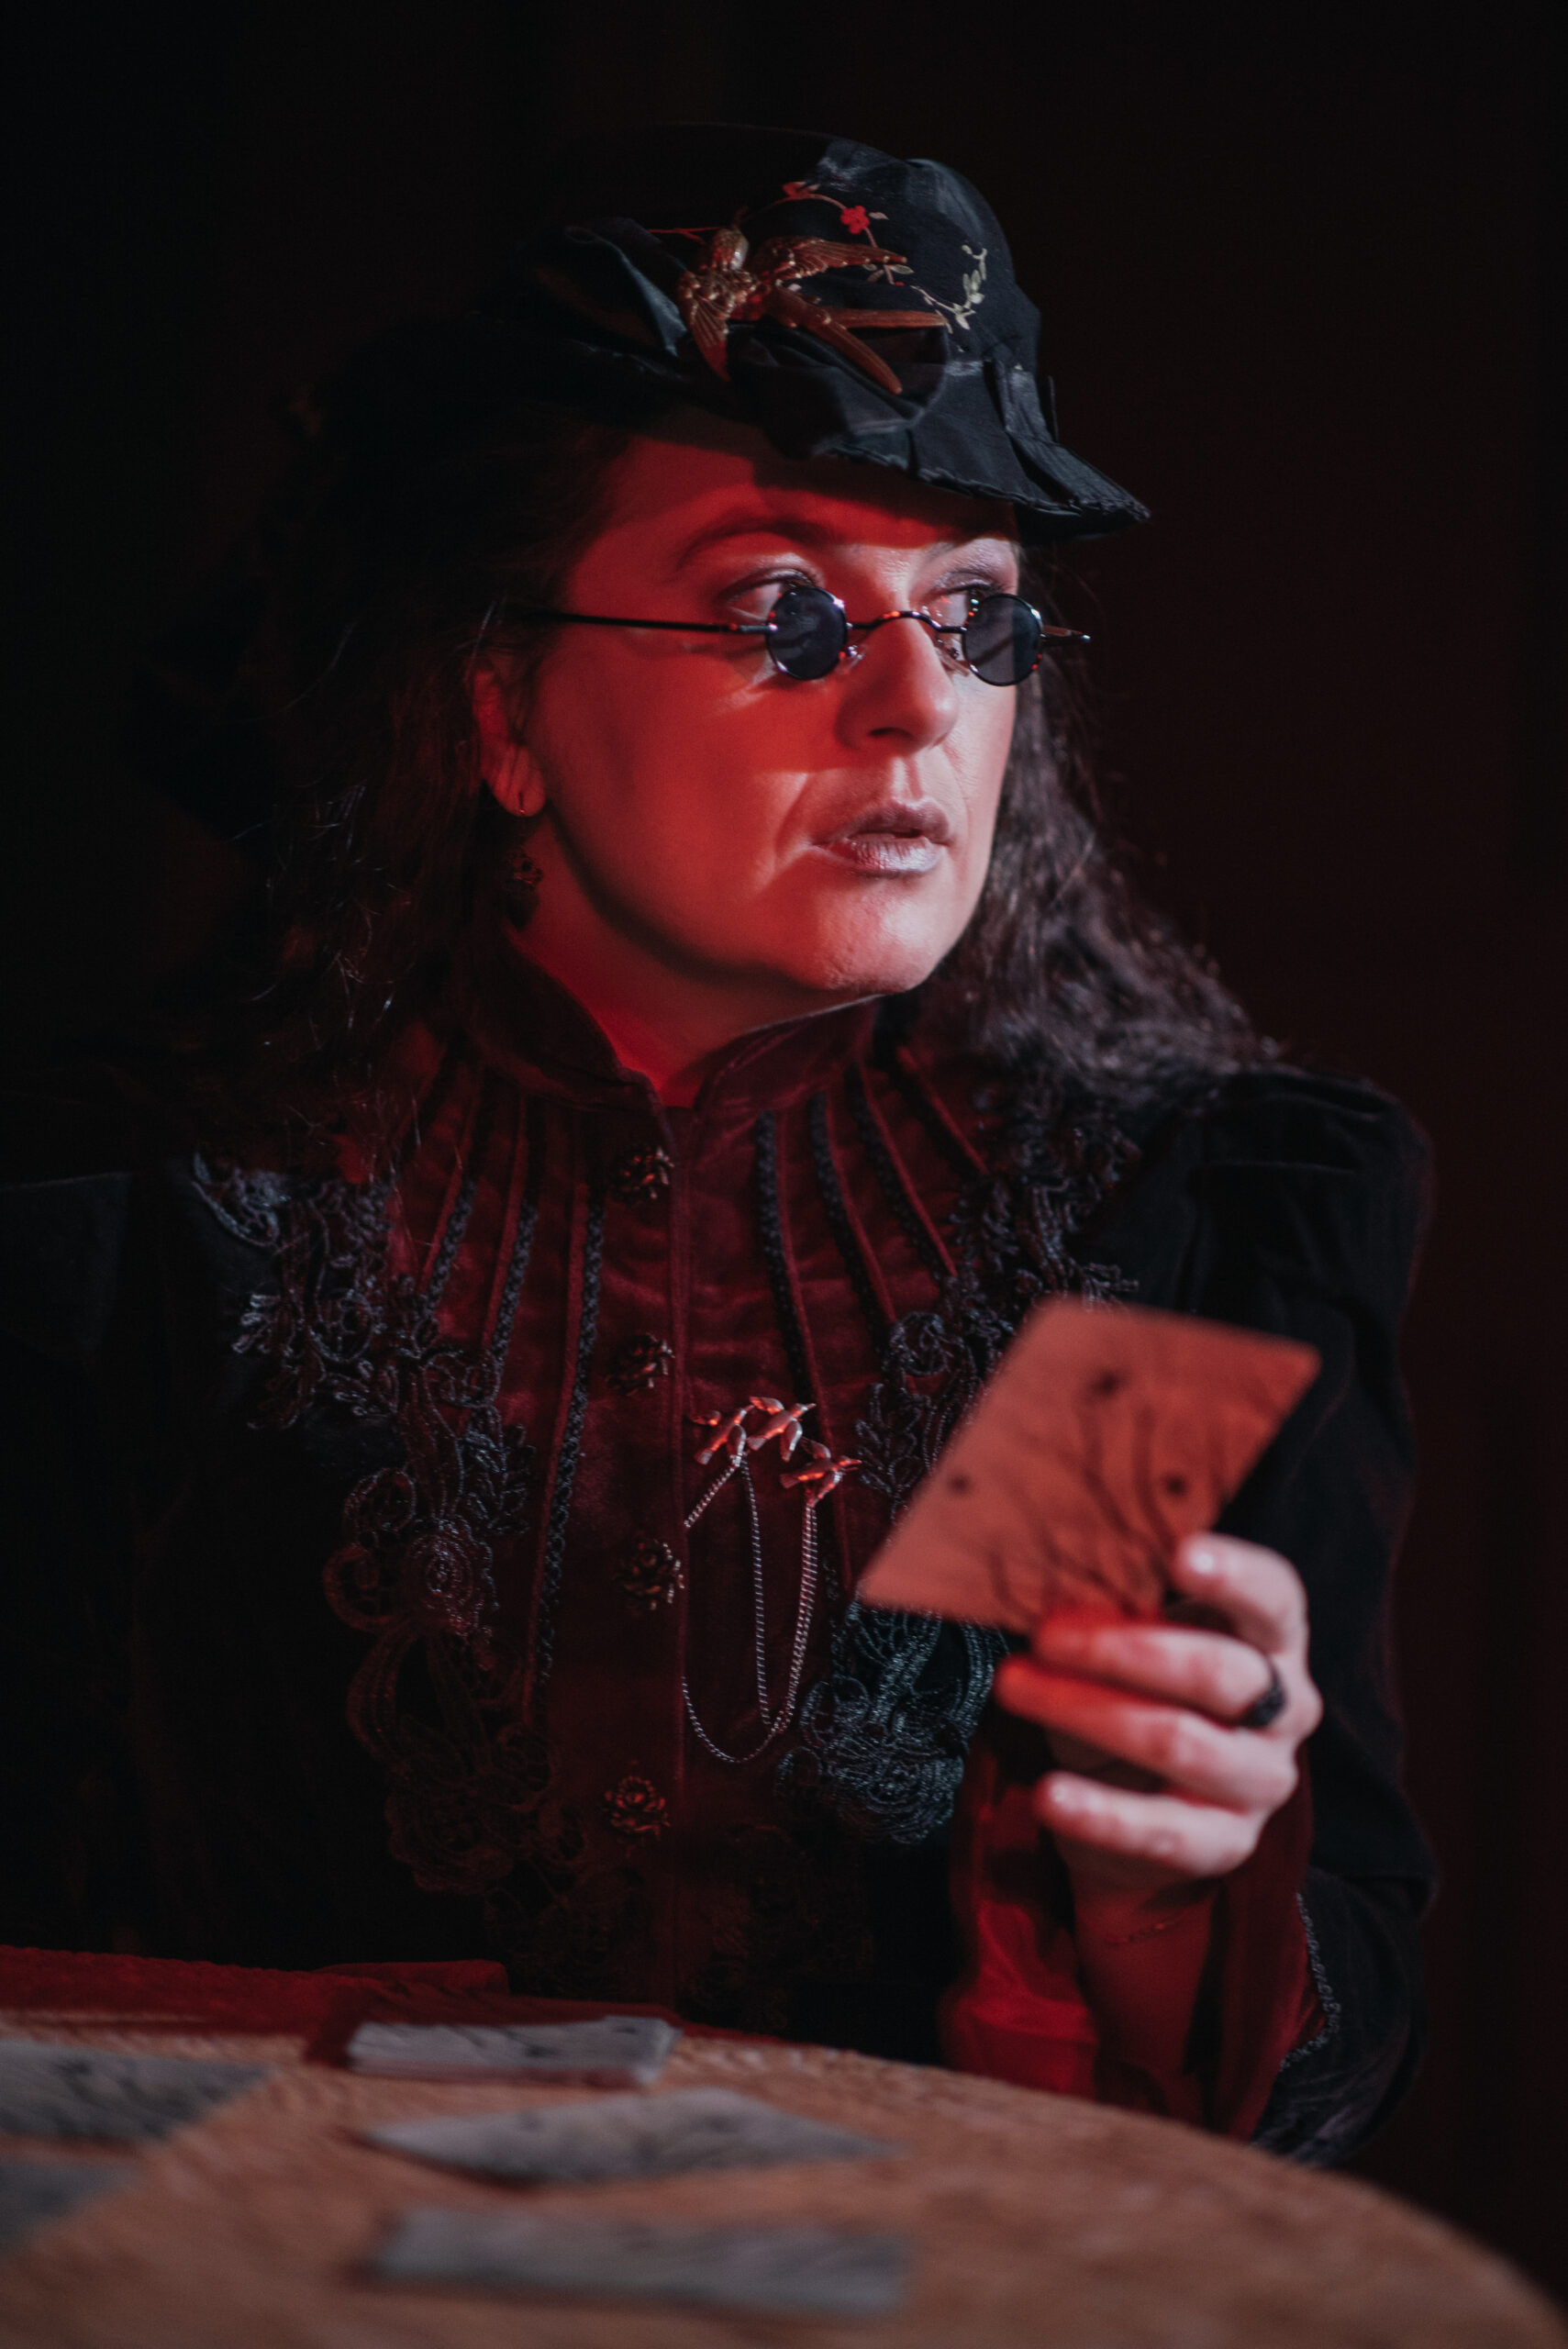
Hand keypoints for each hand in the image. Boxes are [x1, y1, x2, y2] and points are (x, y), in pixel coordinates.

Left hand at [992, 1534, 1320, 1922]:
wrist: (1150, 1803)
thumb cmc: (1141, 1687)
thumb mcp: (1137, 1637)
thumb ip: (1119, 1609)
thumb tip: (1059, 1582)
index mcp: (1273, 1638)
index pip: (1274, 1598)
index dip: (1233, 1575)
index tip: (1180, 1553)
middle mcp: (1284, 1708)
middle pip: (1217, 1672)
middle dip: (1122, 1650)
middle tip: (1046, 1633)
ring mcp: (1261, 1780)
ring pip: (1179, 1742)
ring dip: (1086, 1712)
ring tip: (1016, 1687)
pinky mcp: (1225, 1843)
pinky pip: (1161, 1831)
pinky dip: (1099, 1813)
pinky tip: (1049, 1795)